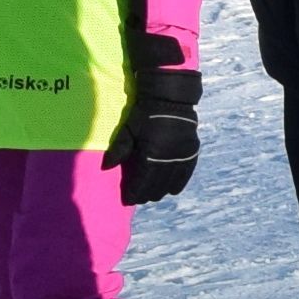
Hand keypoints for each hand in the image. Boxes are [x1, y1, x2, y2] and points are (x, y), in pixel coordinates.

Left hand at [114, 61, 200, 205]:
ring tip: (152, 194)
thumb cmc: (146, 114)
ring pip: (171, 185)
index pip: (141, 183)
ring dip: (160, 191)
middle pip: (156, 187)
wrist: (171, 99)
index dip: (133, 193)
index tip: (127, 199)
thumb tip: (106, 167)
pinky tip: (171, 189)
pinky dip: (177, 184)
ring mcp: (183, 157)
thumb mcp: (129, 130)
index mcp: (152, 155)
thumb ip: (119, 150)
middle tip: (137, 196)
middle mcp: (169, 160)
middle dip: (145, 194)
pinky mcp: (192, 153)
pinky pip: (185, 176)